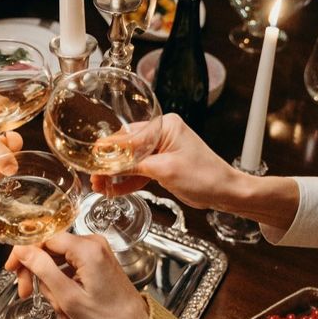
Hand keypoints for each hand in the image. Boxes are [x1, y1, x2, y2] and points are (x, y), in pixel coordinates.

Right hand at [5, 233, 148, 318]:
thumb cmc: (109, 317)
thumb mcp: (69, 296)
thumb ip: (43, 269)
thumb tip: (23, 251)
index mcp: (86, 248)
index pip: (43, 237)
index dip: (24, 253)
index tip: (12, 268)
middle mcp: (92, 243)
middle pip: (49, 248)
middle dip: (36, 273)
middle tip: (24, 292)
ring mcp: (95, 251)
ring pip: (57, 260)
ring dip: (51, 285)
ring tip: (58, 308)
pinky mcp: (97, 260)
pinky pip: (69, 266)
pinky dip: (63, 284)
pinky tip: (64, 305)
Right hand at [91, 113, 240, 209]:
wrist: (225, 193)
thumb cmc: (204, 176)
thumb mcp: (164, 170)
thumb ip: (134, 164)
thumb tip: (108, 163)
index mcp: (164, 125)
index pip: (128, 136)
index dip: (108, 150)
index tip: (91, 160)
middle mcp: (161, 134)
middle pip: (126, 147)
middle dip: (109, 164)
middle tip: (94, 177)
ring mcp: (161, 150)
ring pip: (131, 160)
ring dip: (116, 174)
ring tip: (100, 186)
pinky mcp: (162, 165)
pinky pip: (139, 170)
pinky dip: (128, 181)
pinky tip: (113, 190)